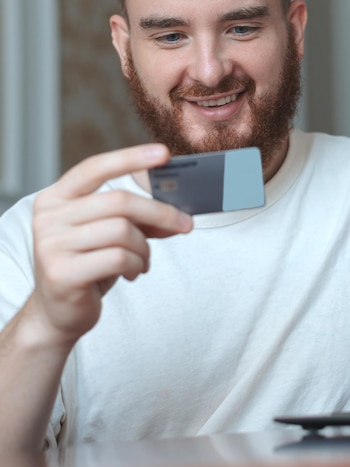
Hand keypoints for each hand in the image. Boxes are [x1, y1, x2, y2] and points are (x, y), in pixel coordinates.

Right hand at [31, 144, 192, 347]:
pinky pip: (118, 258)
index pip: (94, 168)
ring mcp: (51, 245)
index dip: (130, 157)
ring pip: (123, 231)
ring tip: (143, 260)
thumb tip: (177, 211)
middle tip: (185, 224)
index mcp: (55, 198)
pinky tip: (133, 272)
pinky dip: (136, 265)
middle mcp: (48, 217)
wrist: (57, 312)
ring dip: (145, 248)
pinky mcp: (62, 274)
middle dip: (160, 213)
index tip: (164, 153)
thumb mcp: (107, 234)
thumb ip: (136, 218)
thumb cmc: (86, 265)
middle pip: (119, 201)